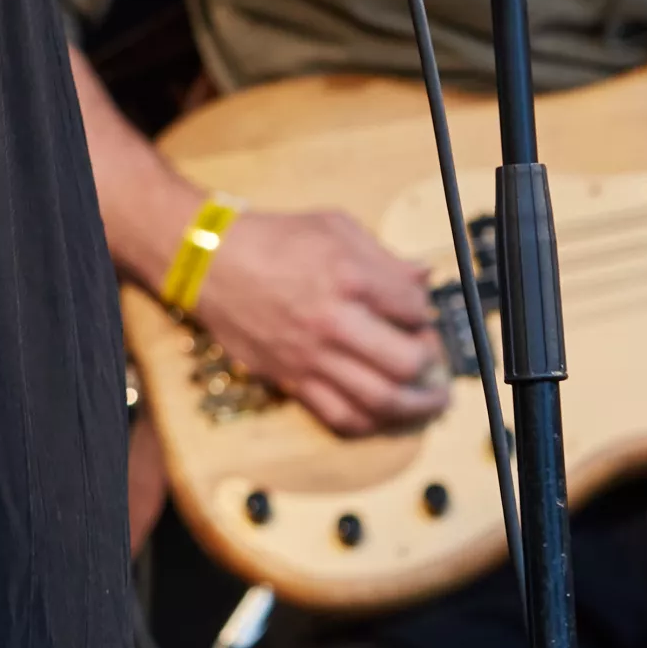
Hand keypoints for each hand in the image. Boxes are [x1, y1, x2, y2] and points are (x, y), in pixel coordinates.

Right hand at [190, 206, 448, 437]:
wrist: (211, 263)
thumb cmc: (274, 239)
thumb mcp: (335, 226)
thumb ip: (384, 256)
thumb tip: (421, 277)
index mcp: (350, 277)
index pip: (413, 308)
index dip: (426, 312)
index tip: (422, 313)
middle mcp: (334, 322)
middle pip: (404, 363)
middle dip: (430, 365)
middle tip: (435, 361)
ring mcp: (312, 357)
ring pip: (377, 399)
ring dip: (413, 405)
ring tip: (429, 402)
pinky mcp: (291, 379)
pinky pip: (338, 416)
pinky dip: (369, 421)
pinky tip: (383, 414)